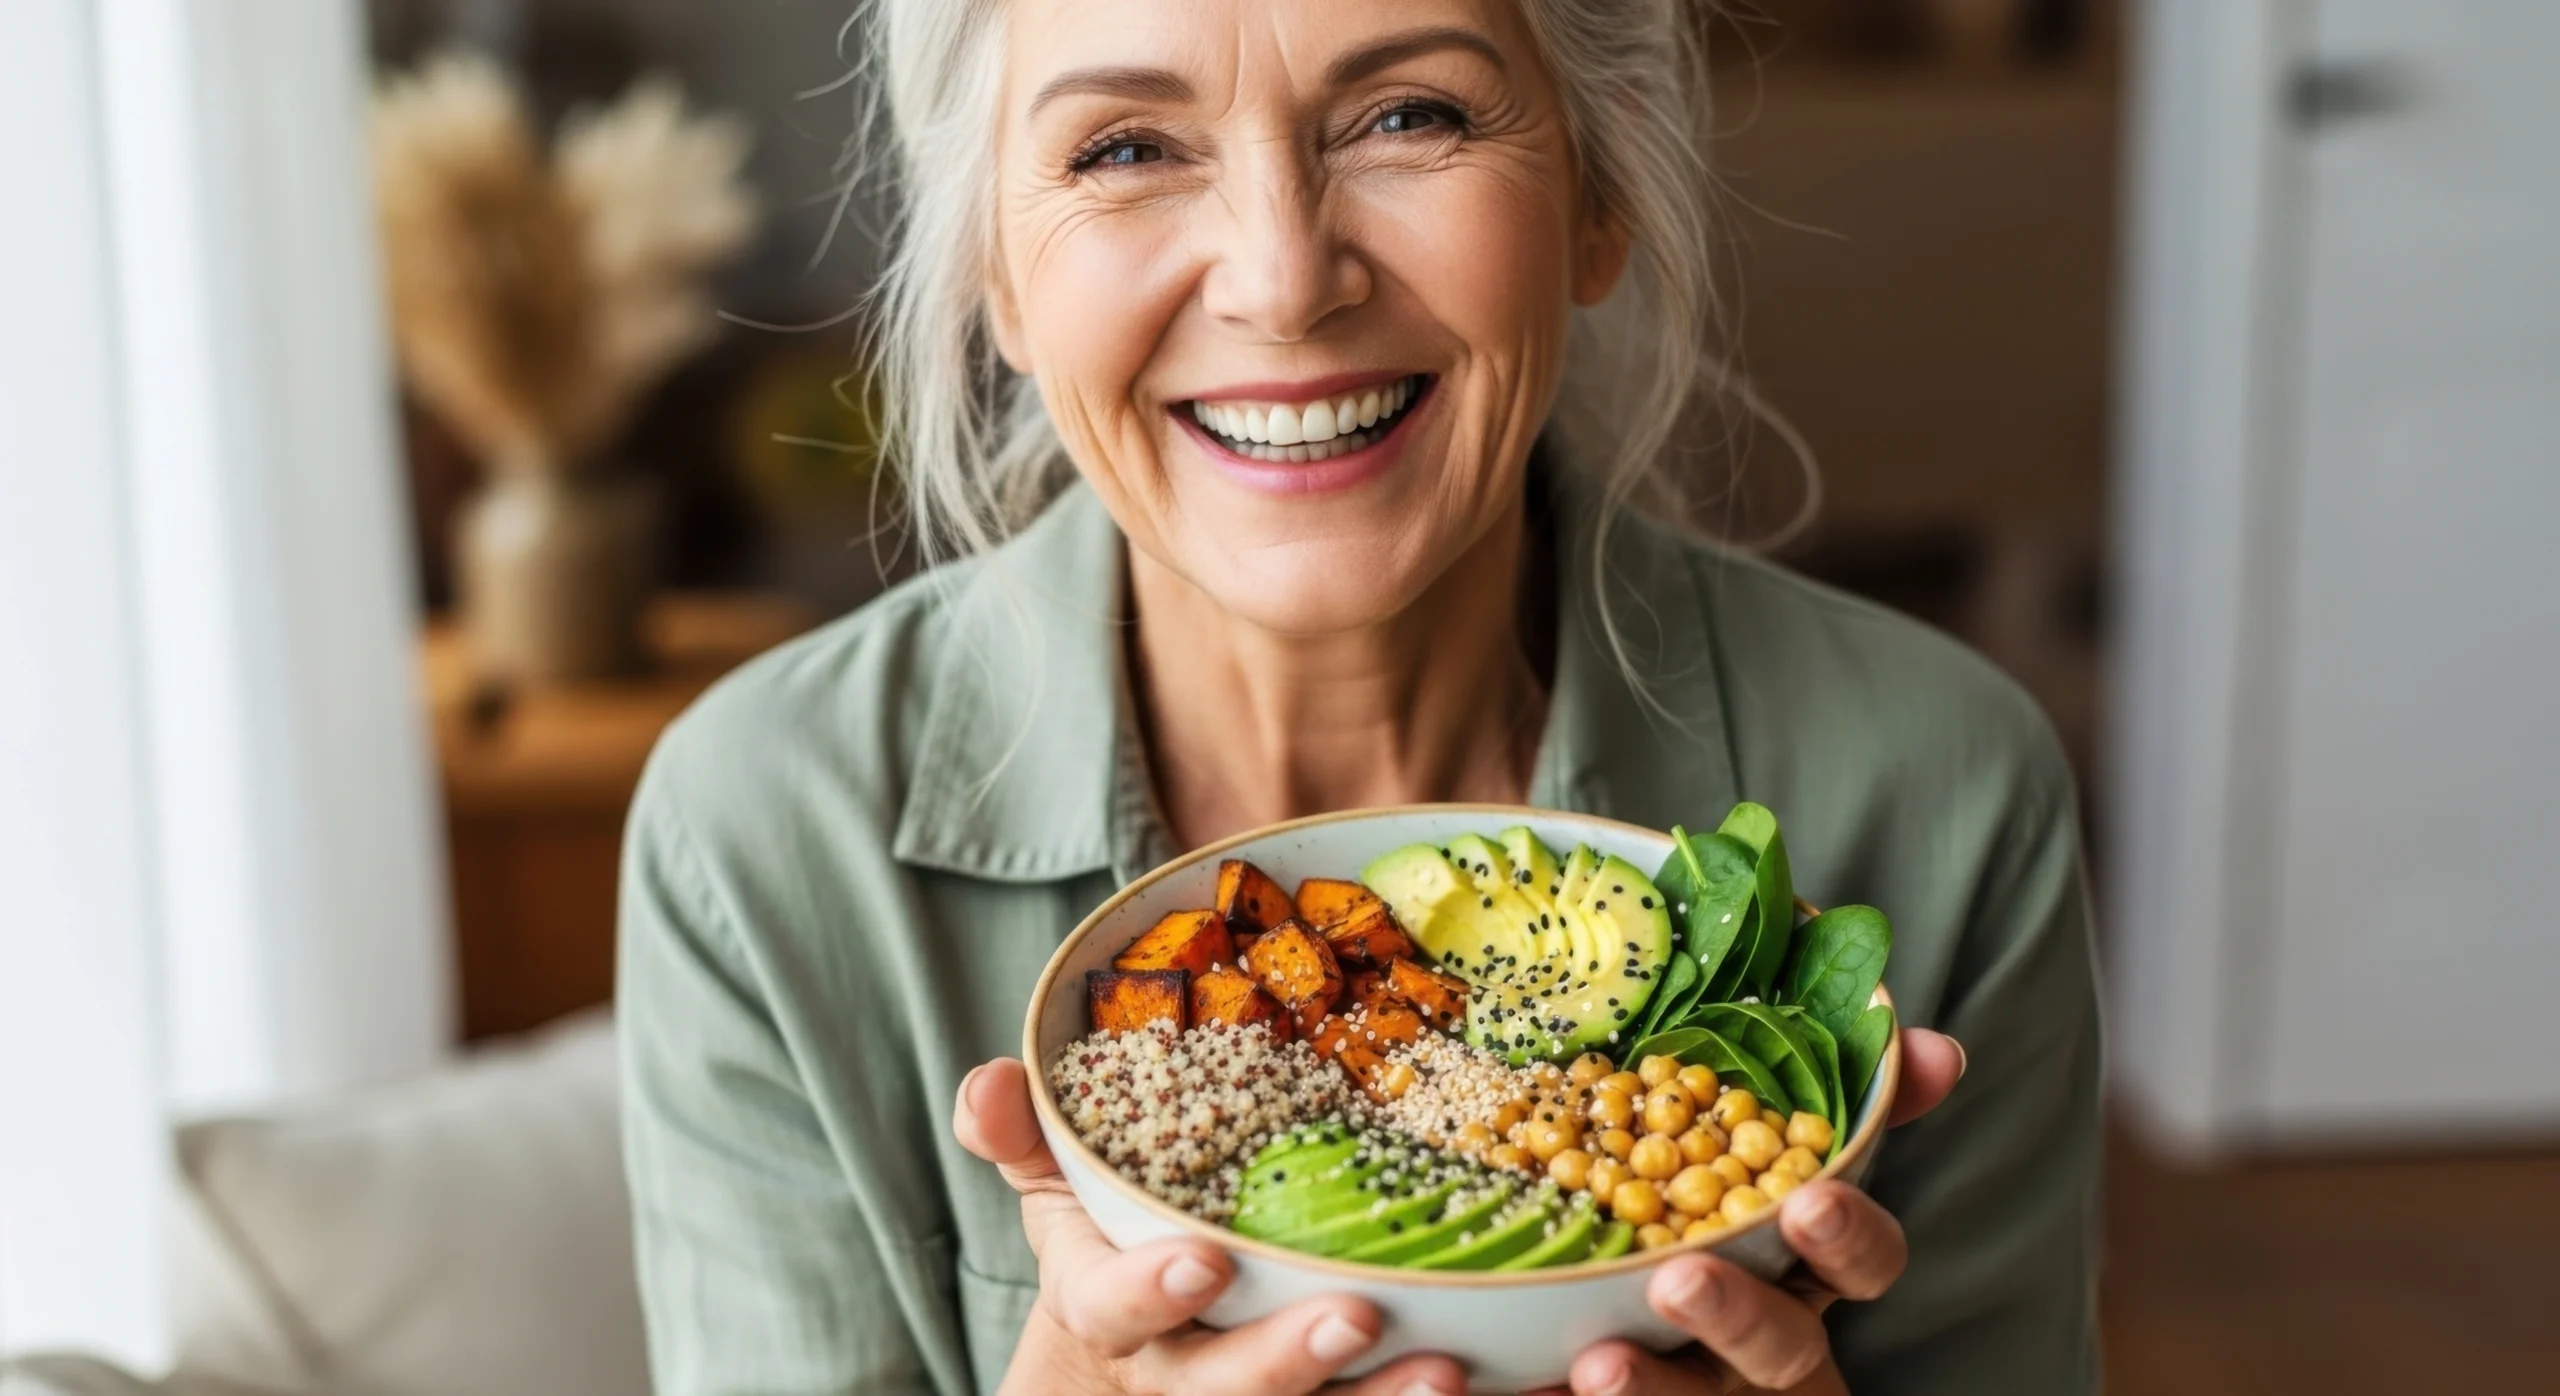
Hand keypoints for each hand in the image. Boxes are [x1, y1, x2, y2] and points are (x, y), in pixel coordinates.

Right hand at [956, 1059, 1468, 1395]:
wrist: (1137, 1350)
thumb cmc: (1111, 1240)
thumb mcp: (1059, 1184)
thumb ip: (1023, 1135)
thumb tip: (990, 1081)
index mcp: (1109, 1309)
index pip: (1114, 1309)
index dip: (1150, 1292)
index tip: (1200, 1258)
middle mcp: (1180, 1371)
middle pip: (1226, 1387)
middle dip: (1286, 1358)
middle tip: (1356, 1314)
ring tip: (1450, 1371)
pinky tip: (1516, 1388)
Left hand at [1534, 1028, 1968, 1395]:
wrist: (1611, 1312)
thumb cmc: (1716, 1209)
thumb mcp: (1768, 1146)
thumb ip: (1846, 1098)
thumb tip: (1936, 1046)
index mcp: (1804, 1266)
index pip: (1863, 1262)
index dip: (1847, 1236)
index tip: (1810, 1199)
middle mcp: (1761, 1340)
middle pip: (1777, 1349)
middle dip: (1738, 1318)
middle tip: (1683, 1278)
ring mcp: (1691, 1385)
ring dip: (1647, 1389)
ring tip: (1596, 1362)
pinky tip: (1483, 1377)